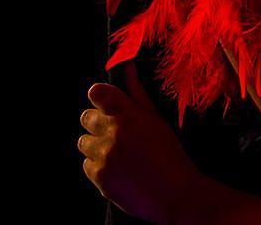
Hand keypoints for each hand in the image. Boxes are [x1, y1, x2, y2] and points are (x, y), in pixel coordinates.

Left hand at [79, 62, 207, 222]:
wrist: (176, 194)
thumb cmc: (170, 154)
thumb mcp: (157, 119)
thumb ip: (137, 93)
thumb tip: (127, 65)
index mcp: (128, 113)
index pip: (96, 92)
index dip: (100, 99)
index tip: (107, 106)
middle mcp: (113, 131)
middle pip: (86, 117)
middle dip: (97, 124)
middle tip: (116, 135)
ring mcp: (104, 155)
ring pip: (83, 142)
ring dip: (96, 146)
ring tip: (118, 156)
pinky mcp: (99, 176)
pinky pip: (86, 165)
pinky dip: (98, 167)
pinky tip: (118, 171)